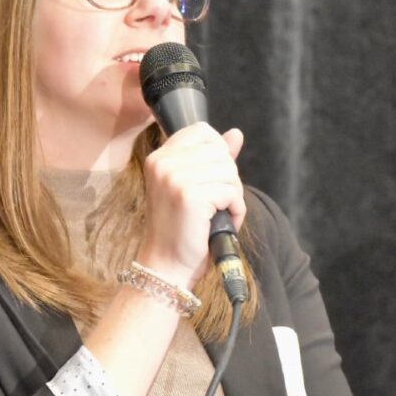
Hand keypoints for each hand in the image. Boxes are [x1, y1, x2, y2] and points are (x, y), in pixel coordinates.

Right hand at [137, 123, 244, 288]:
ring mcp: (174, 178)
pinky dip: (235, 210)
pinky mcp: (189, 195)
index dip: (218, 153)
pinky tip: (220, 222)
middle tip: (216, 203)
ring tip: (217, 214)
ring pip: (229, 171)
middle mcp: (163, 163)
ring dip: (233, 196)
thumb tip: (236, 134)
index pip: (202, 131)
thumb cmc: (181, 229)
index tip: (211, 179)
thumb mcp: (193, 186)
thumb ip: (214, 158)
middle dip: (228, 178)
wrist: (166, 265)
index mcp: (159, 157)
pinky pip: (231, 192)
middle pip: (221, 152)